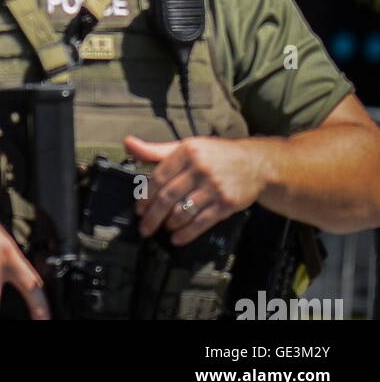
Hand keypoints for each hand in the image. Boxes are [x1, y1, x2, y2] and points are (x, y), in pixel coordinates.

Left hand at [127, 134, 267, 246]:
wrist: (254, 164)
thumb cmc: (215, 155)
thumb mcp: (186, 146)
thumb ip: (156, 150)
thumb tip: (128, 143)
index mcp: (187, 152)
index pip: (159, 176)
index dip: (146, 195)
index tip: (139, 208)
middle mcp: (200, 168)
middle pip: (168, 196)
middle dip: (153, 215)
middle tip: (144, 227)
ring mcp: (214, 187)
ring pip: (184, 211)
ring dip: (169, 224)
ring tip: (162, 229)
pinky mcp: (226, 204)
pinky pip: (202, 222)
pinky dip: (187, 233)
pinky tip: (177, 238)